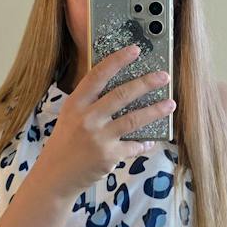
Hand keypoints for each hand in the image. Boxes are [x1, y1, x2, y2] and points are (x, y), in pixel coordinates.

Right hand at [37, 44, 173, 199]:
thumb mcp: (71, 116)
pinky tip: (151, 140)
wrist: (55, 176)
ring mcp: (98, 138)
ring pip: (134, 119)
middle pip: (121, 95)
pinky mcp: (109, 157)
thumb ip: (90, 102)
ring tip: (171, 104)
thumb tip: (121, 86)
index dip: (117, 61)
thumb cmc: (66, 142)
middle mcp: (87, 118)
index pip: (97, 76)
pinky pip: (134, 146)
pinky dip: (145, 143)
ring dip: (155, 110)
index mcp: (75, 104)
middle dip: (146, 83)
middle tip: (164, 76)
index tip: (135, 50)